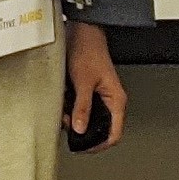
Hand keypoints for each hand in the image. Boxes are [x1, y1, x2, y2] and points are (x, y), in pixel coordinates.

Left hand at [64, 19, 129, 151]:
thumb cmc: (87, 50)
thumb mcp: (83, 81)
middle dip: (83, 131)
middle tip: (68, 130)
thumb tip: (79, 129)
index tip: (84, 148)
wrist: (82, 31)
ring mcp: (100, 95)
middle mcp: (110, 100)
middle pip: (101, 128)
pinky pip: (82, 107)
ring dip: (76, 119)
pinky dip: (72, 109)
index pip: (114, 133)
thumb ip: (82, 107)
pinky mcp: (89, 90)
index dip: (100, 145)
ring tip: (63, 115)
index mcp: (116, 100)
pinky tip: (62, 104)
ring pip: (89, 117)